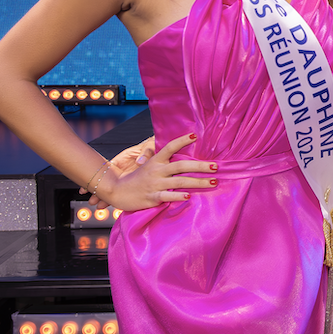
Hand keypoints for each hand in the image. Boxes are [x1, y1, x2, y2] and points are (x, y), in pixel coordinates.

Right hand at [95, 133, 217, 211]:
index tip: (195, 136)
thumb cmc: (137, 178)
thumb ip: (162, 159)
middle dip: (200, 166)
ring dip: (198, 182)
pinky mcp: (152, 197)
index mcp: (156, 161)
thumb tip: (178, 152)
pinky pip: (167, 196)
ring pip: (180, 181)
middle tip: (216, 166)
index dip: (182, 141)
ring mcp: (155, 184)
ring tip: (213, 182)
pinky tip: (189, 196)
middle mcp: (157, 170)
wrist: (116, 191)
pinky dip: (178, 196)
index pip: (170, 147)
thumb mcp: (148, 165)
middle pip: (181, 165)